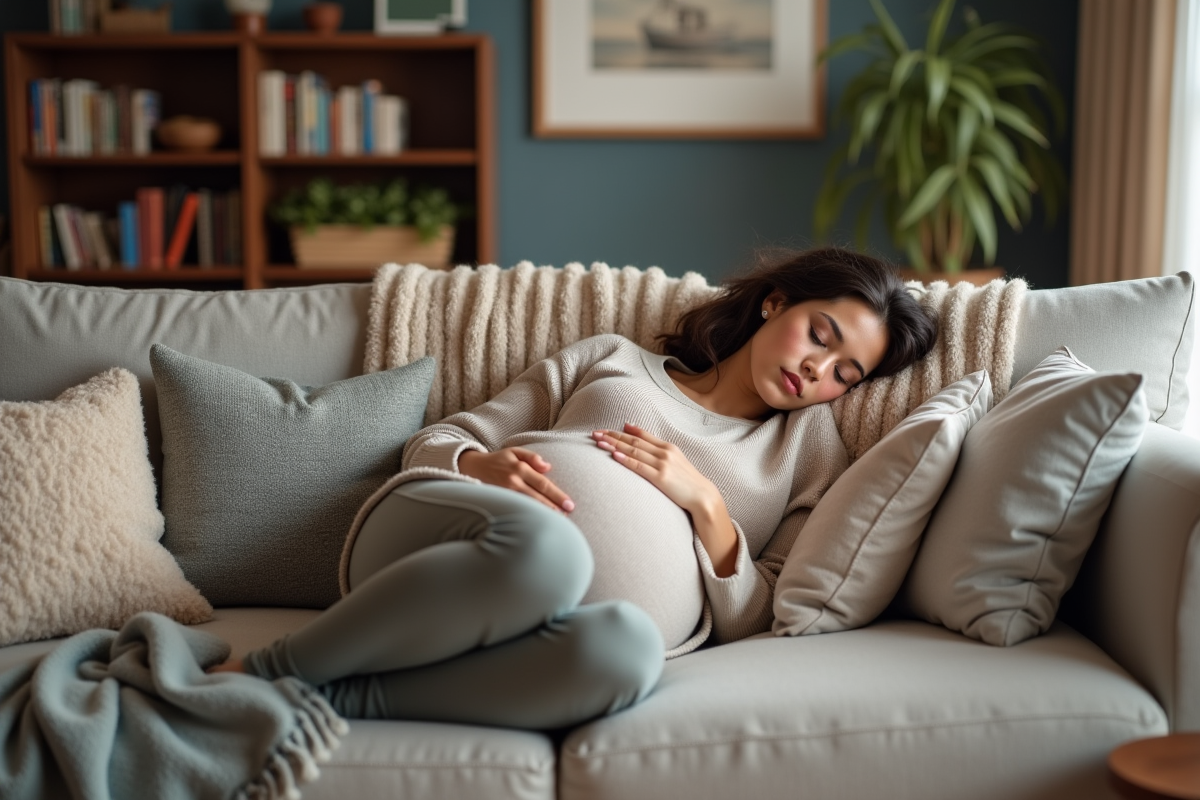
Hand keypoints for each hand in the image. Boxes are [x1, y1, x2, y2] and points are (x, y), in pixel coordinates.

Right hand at [458, 448, 574, 512]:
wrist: (472, 468)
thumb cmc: (498, 459)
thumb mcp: (514, 451)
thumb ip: (532, 458)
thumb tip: (548, 467)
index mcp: (519, 468)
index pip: (543, 484)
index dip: (558, 496)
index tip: (570, 505)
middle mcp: (512, 482)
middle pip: (538, 498)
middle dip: (554, 508)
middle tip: (568, 516)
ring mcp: (505, 493)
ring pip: (528, 506)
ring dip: (543, 514)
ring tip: (558, 521)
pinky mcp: (499, 501)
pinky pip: (517, 509)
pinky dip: (529, 516)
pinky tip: (538, 521)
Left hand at [591, 423, 738, 575]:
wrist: (703, 497)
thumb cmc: (687, 482)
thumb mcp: (676, 462)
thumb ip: (660, 454)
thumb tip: (645, 449)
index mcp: (668, 447)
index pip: (641, 434)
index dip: (622, 431)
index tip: (606, 429)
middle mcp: (665, 452)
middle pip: (634, 440)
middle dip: (613, 436)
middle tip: (595, 433)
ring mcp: (663, 464)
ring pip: (634, 451)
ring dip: (614, 445)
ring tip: (599, 442)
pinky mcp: (661, 478)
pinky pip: (640, 466)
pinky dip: (626, 460)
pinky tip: (614, 456)